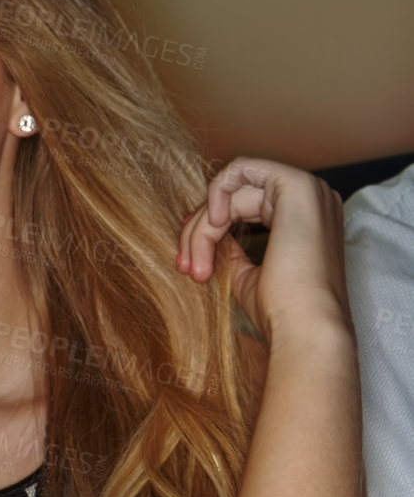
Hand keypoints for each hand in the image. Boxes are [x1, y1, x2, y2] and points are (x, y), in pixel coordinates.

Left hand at [176, 157, 349, 342]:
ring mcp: (308, 190)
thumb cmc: (280, 310)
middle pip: (234, 199)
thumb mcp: (246, 273)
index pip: (243, 208)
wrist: (304, 327)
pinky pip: (240, 169)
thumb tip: (210, 233)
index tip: (185, 261)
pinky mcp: (297, 185)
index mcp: (304, 220)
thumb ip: (231, 248)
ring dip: (203, 226)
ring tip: (194, 264)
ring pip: (231, 191)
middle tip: (185, 267)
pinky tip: (214, 225)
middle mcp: (311, 201)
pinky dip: (216, 193)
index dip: (206, 229)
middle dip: (199, 232)